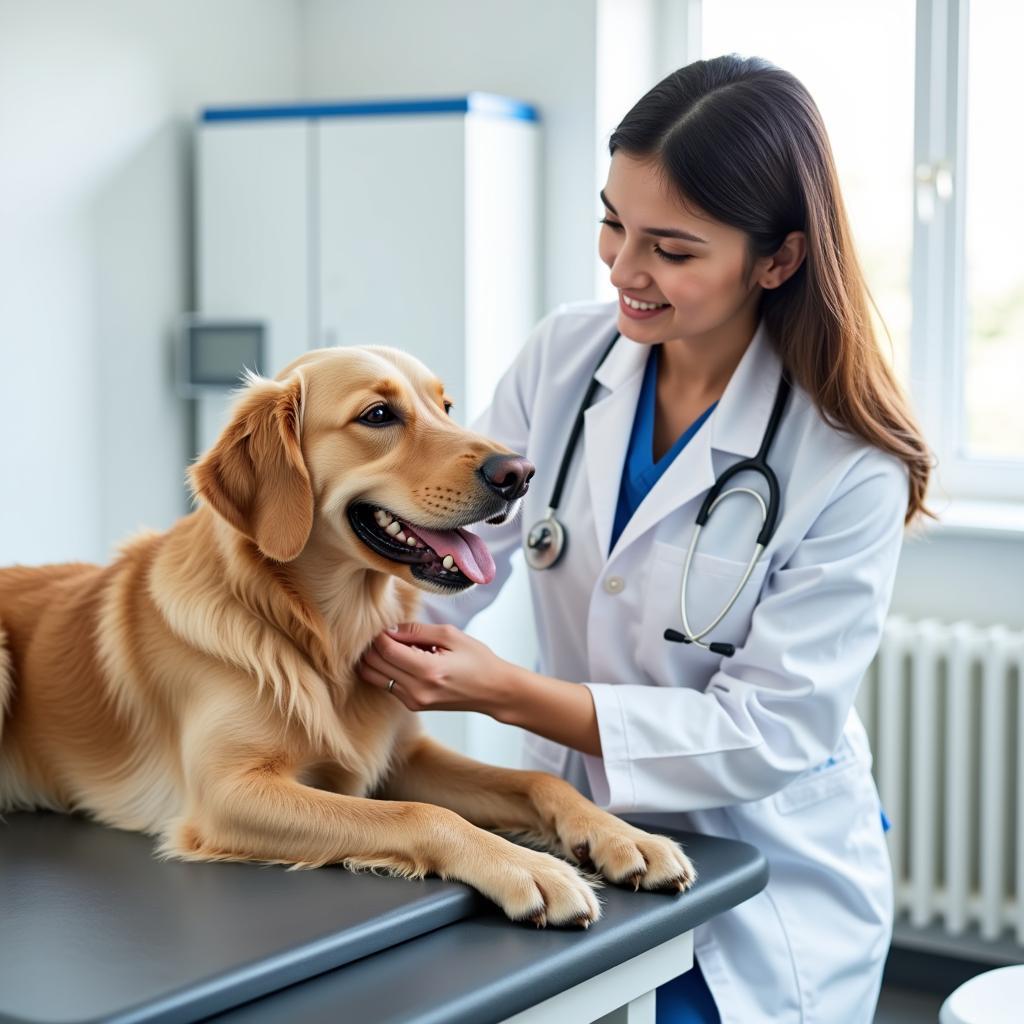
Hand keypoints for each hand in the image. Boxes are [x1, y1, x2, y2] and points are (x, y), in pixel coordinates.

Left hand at [357, 622, 513, 715]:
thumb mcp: (451, 635)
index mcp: (428, 670)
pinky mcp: (413, 706)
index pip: (386, 650)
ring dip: (378, 660)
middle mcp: (417, 690)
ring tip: (396, 647)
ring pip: (375, 677)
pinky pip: (387, 685)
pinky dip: (388, 670)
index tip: (385, 625)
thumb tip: (390, 629)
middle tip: (387, 634)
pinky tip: (405, 660)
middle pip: (374, 665)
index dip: (380, 635)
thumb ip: (417, 630)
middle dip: (374, 647)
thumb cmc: (478, 661)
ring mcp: (413, 701)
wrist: (494, 692)